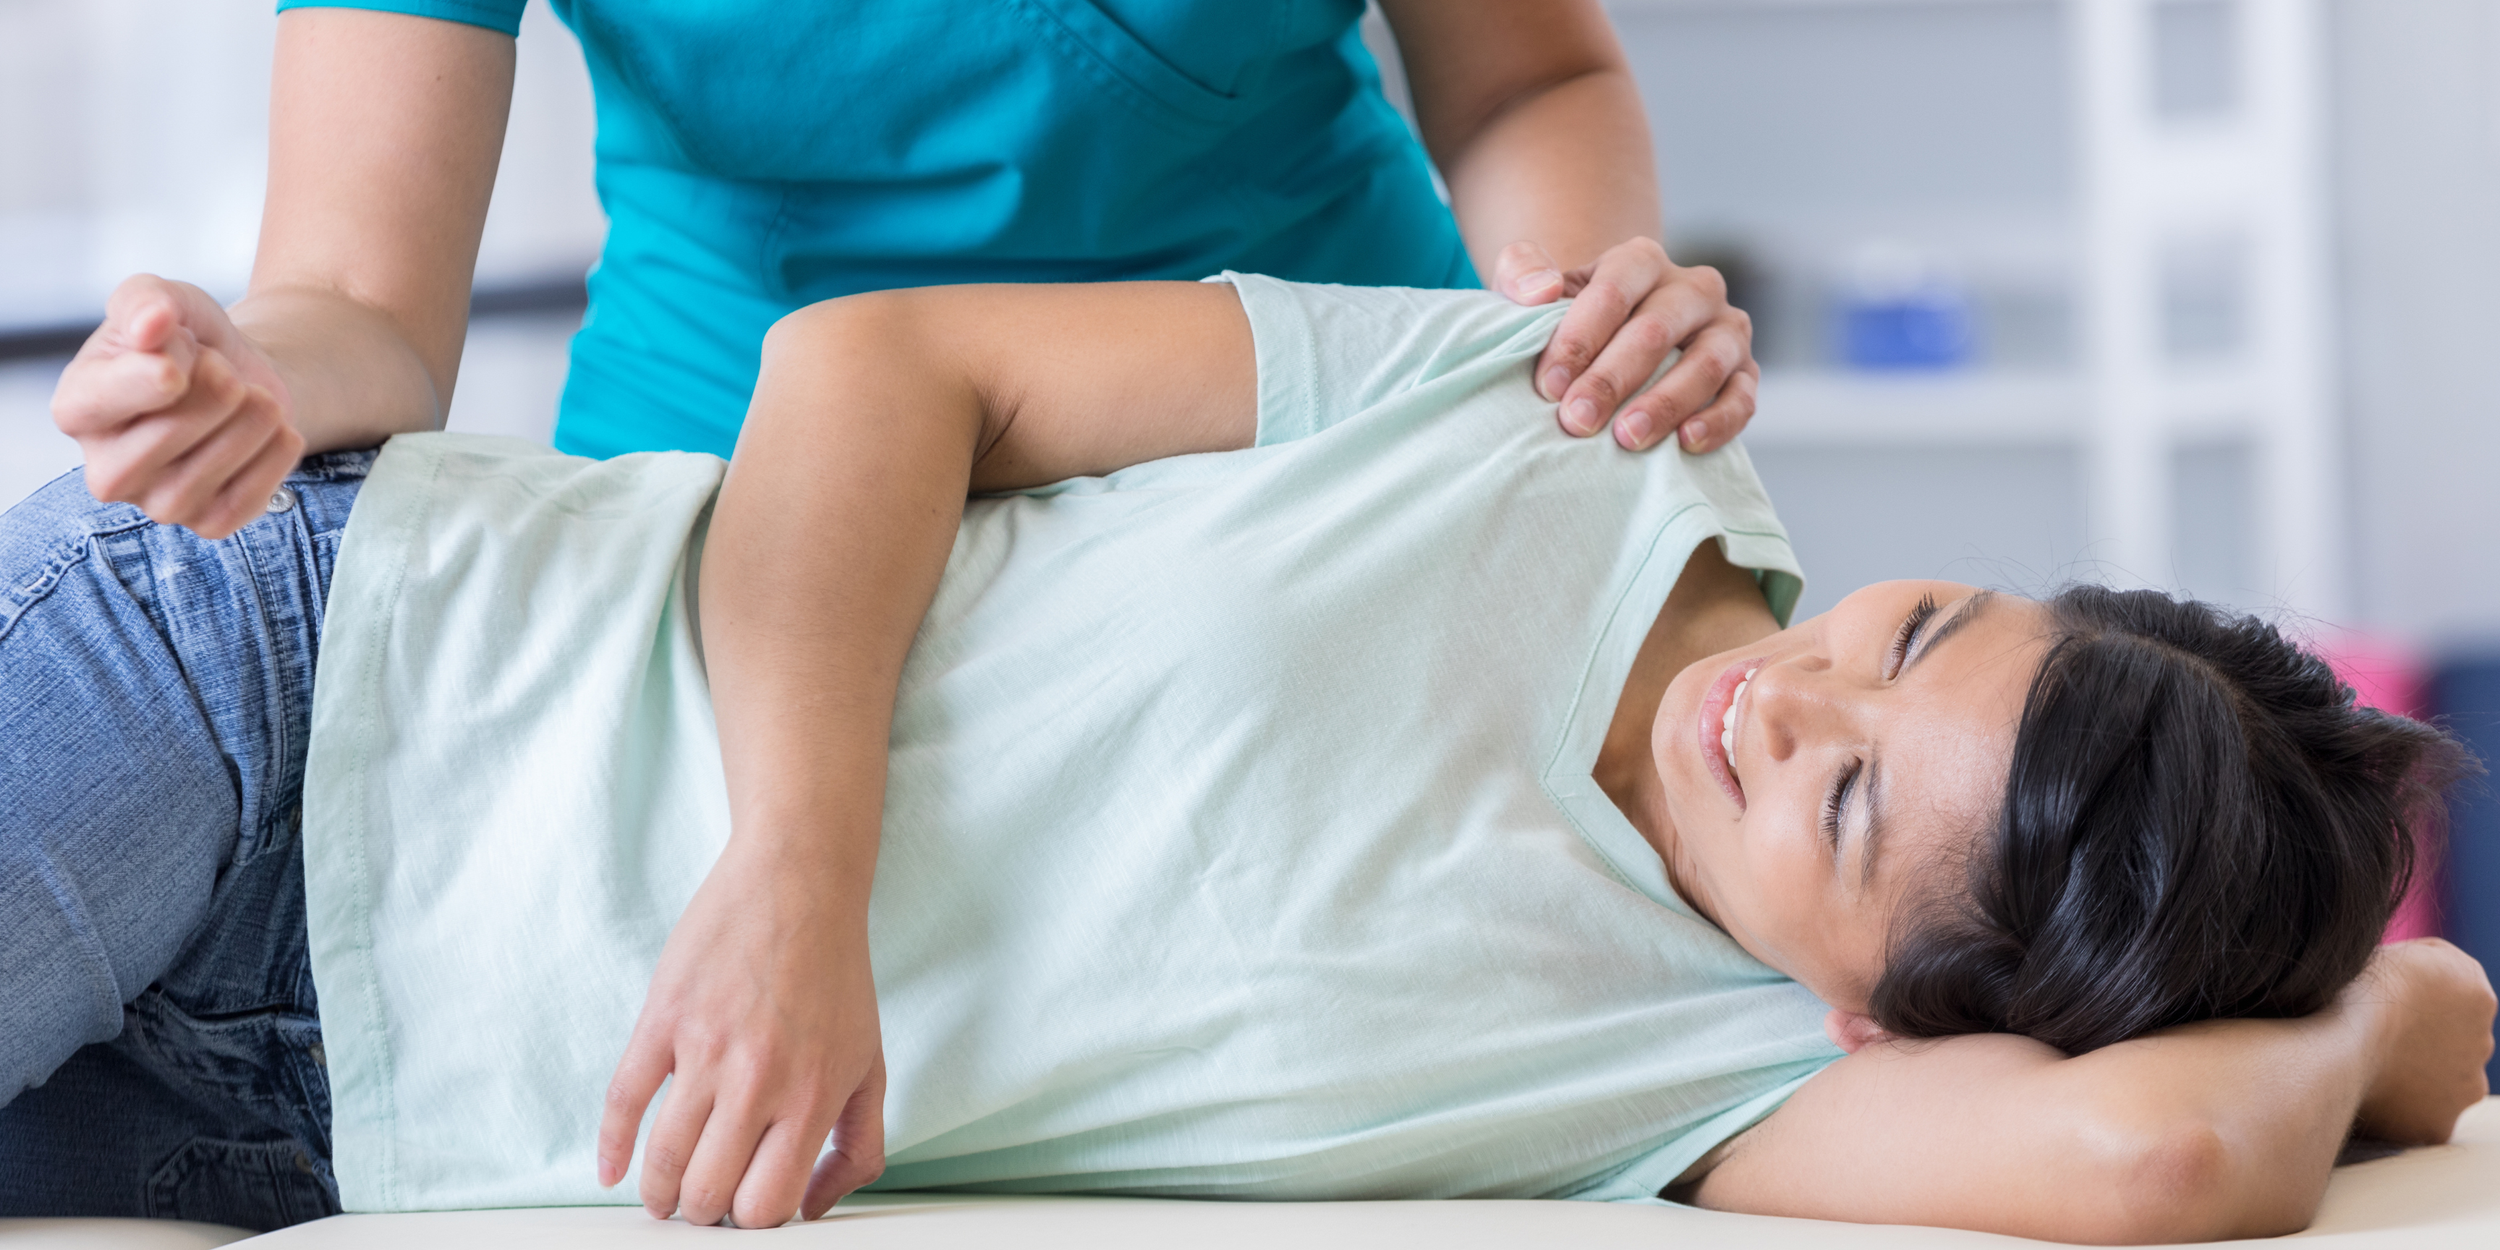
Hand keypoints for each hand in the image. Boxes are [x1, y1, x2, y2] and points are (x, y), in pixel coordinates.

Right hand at [51, 275, 302, 539]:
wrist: (244, 378)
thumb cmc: (190, 341)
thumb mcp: (165, 300)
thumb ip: (146, 301)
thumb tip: (152, 322)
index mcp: (77, 408)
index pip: (98, 401)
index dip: (147, 378)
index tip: (183, 357)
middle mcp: (105, 467)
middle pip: (160, 437)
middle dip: (213, 394)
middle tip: (228, 372)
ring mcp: (156, 503)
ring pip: (205, 472)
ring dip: (251, 422)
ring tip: (258, 396)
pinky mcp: (207, 522)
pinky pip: (246, 501)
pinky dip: (275, 457)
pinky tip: (277, 430)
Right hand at [598, 843, 886, 1226]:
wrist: (799, 881)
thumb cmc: (837, 977)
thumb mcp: (871, 1064)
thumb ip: (857, 1145)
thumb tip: (814, 1210)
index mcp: (814, 1097)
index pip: (766, 1207)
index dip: (750, 1222)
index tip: (744, 1209)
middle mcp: (760, 1081)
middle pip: (710, 1194)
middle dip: (702, 1213)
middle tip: (702, 1204)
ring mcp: (705, 1049)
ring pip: (664, 1160)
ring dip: (659, 1192)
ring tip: (664, 1196)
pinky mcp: (663, 1018)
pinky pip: (623, 1101)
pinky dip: (612, 1148)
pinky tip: (613, 1170)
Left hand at [1494, 237, 1758, 454]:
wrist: (1614, 342)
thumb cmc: (1568, 321)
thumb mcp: (1534, 289)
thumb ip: (1522, 273)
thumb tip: (1541, 292)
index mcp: (1640, 260)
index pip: (1614, 291)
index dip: (1580, 338)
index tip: (1548, 386)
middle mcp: (1692, 287)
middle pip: (1656, 330)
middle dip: (1612, 379)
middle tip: (1576, 422)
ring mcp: (1726, 329)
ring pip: (1706, 363)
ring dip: (1665, 403)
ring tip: (1626, 438)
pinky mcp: (1746, 372)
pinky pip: (1743, 396)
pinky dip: (1719, 420)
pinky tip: (1686, 443)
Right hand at [2347, 938, 2494, 1143]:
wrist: (2342, 1035)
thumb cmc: (2356, 988)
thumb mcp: (2398, 955)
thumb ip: (2423, 968)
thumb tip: (2417, 983)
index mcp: (2477, 996)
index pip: (2449, 1000)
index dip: (2413, 1002)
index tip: (2380, 1006)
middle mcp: (2483, 1045)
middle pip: (2452, 1046)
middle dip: (2422, 1044)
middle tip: (2374, 1039)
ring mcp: (2464, 1089)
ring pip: (2442, 1084)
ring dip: (2415, 1078)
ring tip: (2366, 1068)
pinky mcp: (2438, 1125)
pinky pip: (2419, 1119)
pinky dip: (2399, 1112)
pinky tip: (2367, 1096)